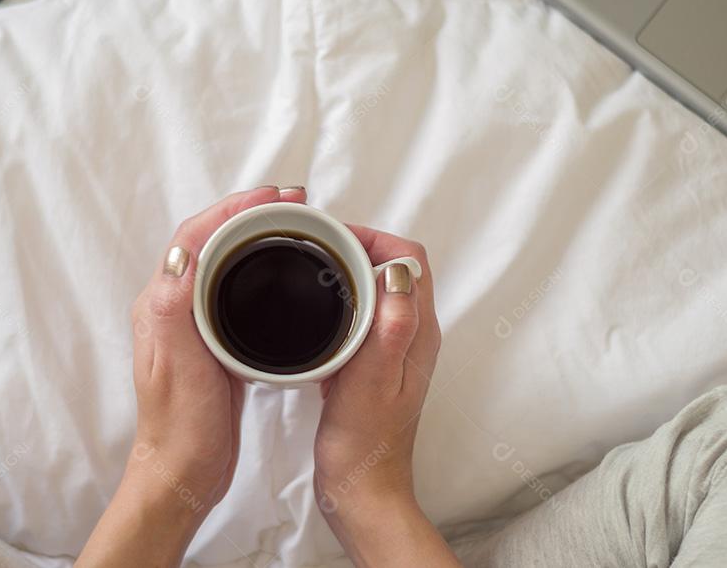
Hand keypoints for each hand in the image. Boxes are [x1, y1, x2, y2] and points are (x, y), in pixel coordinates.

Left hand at [77, 186, 305, 567]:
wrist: (184, 472)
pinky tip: (281, 269)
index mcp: (161, 304)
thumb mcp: (180, 367)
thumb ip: (176, 308)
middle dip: (248, 213)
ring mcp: (192, 322)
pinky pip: (232, 286)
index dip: (232, 210)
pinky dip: (257, 266)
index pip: (193, 237)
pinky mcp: (212, 340)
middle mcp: (173, 306)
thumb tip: (181, 253)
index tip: (271, 197)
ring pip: (223, 260)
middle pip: (209, 240)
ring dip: (254, 234)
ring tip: (292, 223)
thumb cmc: (181, 426)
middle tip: (292, 201)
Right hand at [313, 226, 460, 566]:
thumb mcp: (372, 381)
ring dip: (347, 270)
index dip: (374, 238)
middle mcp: (410, 335)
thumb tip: (397, 271)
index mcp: (417, 332)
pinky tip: (311, 312)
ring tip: (309, 268)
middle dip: (357, 245)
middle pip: (393, 267)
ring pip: (375, 289)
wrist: (360, 490)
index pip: (409, 258)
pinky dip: (338, 300)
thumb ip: (389, 327)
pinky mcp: (372, 364)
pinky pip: (359, 315)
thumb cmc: (365, 444)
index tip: (332, 237)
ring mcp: (392, 350)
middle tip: (314, 245)